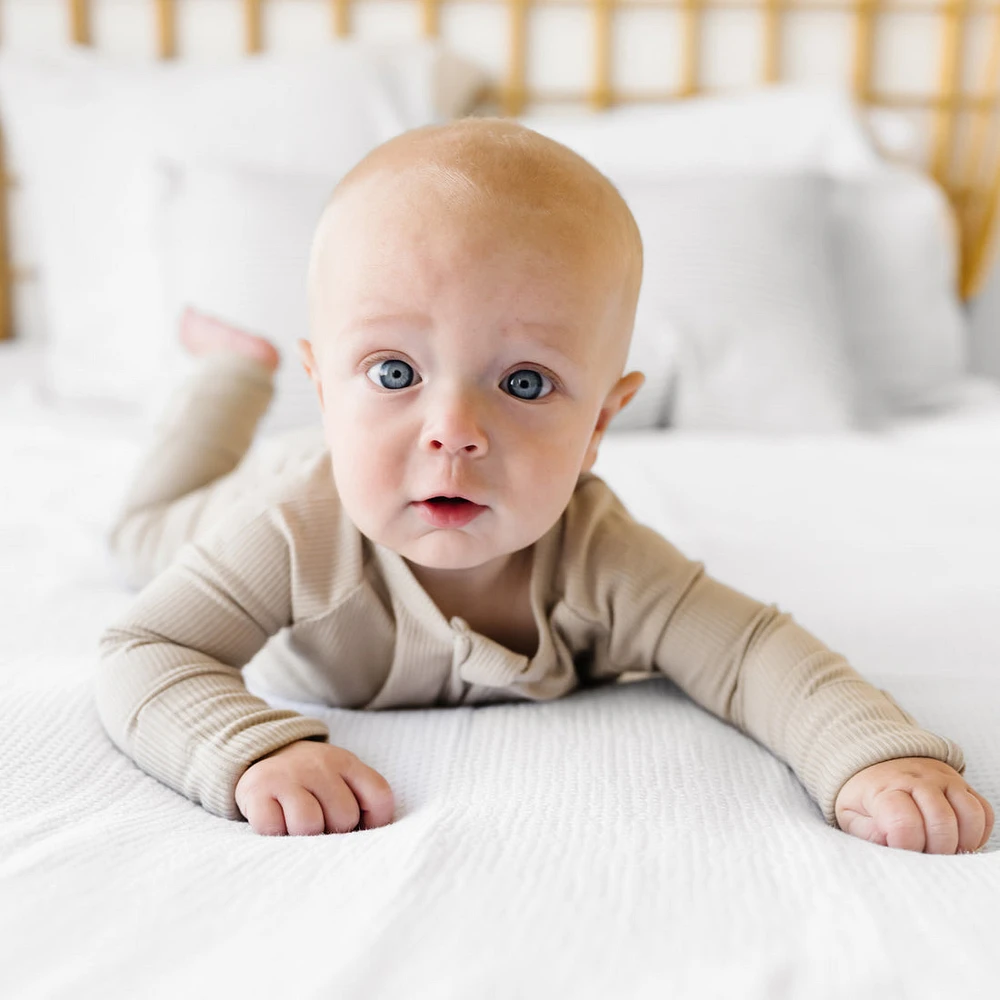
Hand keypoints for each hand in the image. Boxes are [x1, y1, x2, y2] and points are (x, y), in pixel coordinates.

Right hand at [234, 740, 393, 835]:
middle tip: (319, 818)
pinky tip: (275, 818)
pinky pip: (273, 828)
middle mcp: (319, 765)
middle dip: (333, 829)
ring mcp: (288, 775)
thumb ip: (364, 799)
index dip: (375, 821)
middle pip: (344, 817)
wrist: (263, 753)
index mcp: (346, 763)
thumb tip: (370, 837)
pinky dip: (274, 832)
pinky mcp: (257, 790)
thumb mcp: (342, 777)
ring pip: (309, 825)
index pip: (379, 798)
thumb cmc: (311, 779)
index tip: (359, 825)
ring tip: (296, 821)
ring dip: (303, 834)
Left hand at [834, 757, 993, 853]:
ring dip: (962, 842)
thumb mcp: (850, 814)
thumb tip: (890, 844)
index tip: (901, 851)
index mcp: (885, 788)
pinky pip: (983, 812)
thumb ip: (865, 832)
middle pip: (942, 822)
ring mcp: (944, 779)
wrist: (876, 764)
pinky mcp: (962, 784)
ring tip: (943, 850)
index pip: (905, 823)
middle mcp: (918, 779)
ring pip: (970, 815)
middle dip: (936, 850)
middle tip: (924, 856)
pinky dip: (977, 834)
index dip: (907, 846)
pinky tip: (958, 840)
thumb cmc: (865, 797)